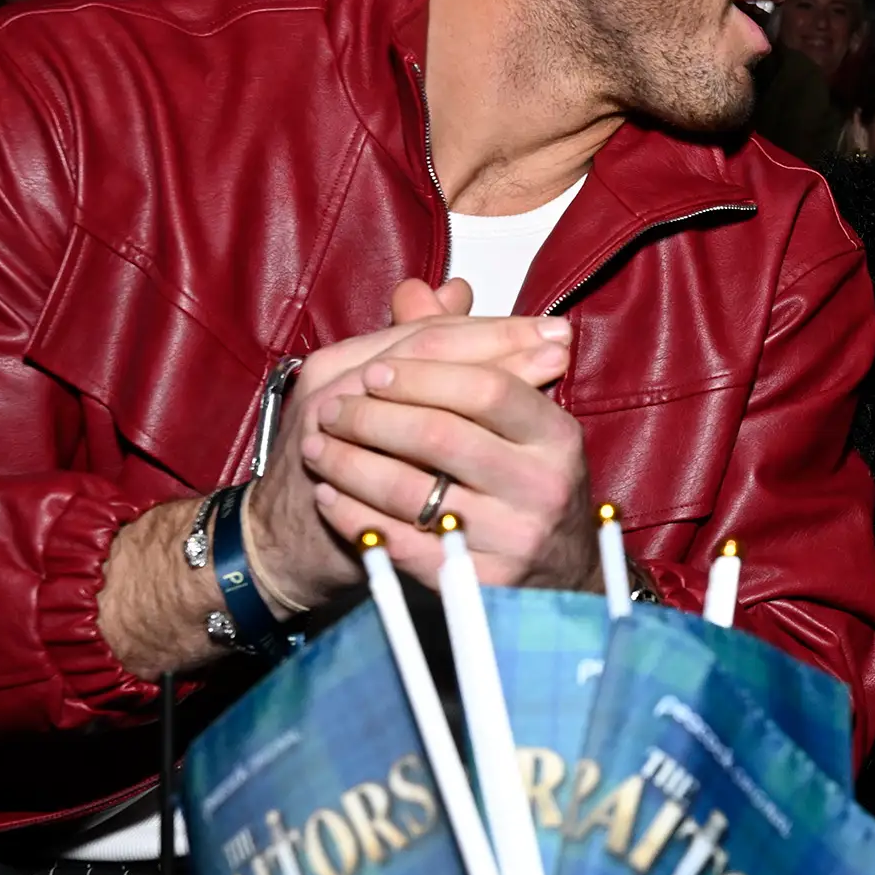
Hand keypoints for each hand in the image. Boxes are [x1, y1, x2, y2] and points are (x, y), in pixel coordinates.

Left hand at [303, 312, 597, 593]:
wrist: (555, 578)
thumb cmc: (525, 485)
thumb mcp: (514, 420)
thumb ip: (463, 352)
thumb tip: (420, 290)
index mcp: (557, 436)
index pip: (487, 387)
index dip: (423, 374)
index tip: (376, 370)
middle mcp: (544, 487)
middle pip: (441, 435)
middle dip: (372, 418)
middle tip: (332, 408)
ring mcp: (514, 538)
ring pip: (411, 492)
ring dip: (349, 464)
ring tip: (318, 446)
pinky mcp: (479, 584)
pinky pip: (400, 545)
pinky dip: (354, 516)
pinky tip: (330, 496)